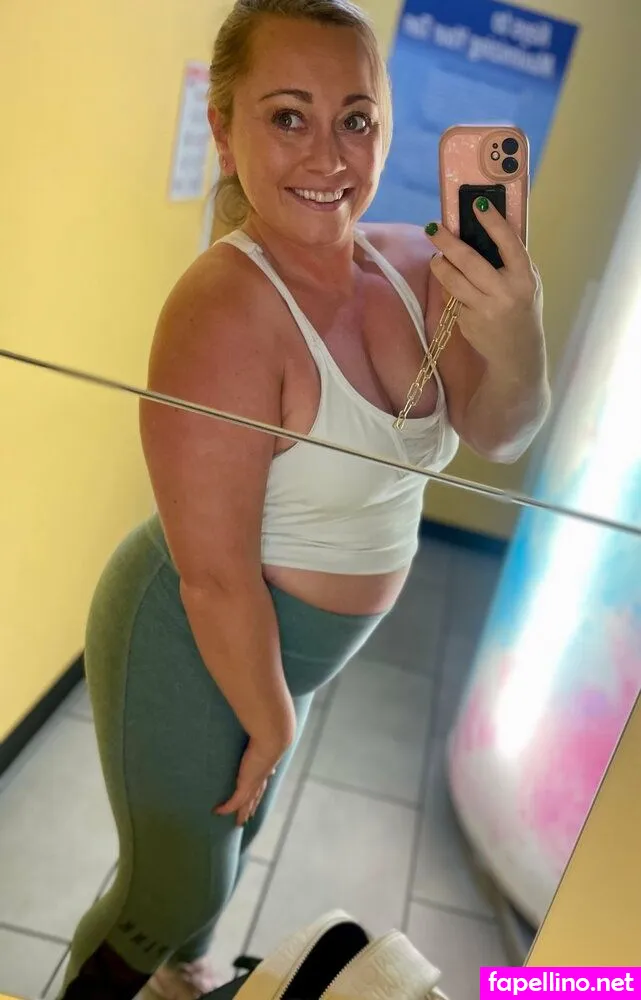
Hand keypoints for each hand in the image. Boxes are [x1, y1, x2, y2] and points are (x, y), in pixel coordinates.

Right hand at [214, 737, 283, 826]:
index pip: (262, 783)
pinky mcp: (245, 786)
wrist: (272, 740)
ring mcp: (254, 784)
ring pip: (246, 804)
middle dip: (252, 807)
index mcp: (265, 768)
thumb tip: (259, 731)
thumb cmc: (268, 734)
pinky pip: (233, 802)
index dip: (259, 790)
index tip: (258, 794)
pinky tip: (217, 811)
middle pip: (256, 798)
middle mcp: (261, 778)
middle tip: (248, 817)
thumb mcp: (262, 737)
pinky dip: (225, 808)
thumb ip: (259, 737)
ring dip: (242, 813)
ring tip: (238, 823)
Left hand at [426, 198, 543, 371]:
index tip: (477, 203)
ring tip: (437, 257)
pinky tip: (453, 286)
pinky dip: (449, 288)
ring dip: (440, 265)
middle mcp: (504, 292)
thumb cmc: (523, 309)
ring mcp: (484, 309)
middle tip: (432, 228)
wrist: (517, 353)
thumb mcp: (528, 284)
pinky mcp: (468, 322)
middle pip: (469, 261)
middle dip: (447, 242)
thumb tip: (484, 230)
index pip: (509, 244)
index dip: (493, 222)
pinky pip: (452, 297)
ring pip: (453, 280)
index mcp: (524, 278)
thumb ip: (512, 261)